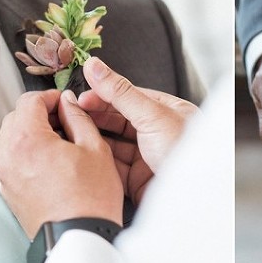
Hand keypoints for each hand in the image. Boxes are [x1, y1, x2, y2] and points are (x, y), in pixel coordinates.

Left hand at [0, 89, 123, 237]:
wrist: (79, 239)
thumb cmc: (90, 198)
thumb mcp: (94, 148)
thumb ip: (78, 118)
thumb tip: (69, 104)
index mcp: (27, 140)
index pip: (29, 101)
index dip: (50, 97)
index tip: (65, 102)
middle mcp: (8, 157)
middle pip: (16, 118)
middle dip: (39, 113)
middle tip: (65, 119)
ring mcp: (6, 176)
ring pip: (12, 139)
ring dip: (32, 133)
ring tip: (62, 143)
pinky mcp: (9, 192)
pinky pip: (14, 161)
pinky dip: (28, 153)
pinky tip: (54, 162)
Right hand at [77, 57, 198, 203]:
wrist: (191, 196)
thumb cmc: (184, 152)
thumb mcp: (152, 114)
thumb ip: (120, 91)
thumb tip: (95, 66)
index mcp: (167, 112)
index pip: (129, 97)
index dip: (103, 96)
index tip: (80, 97)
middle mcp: (157, 134)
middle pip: (119, 121)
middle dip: (95, 117)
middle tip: (70, 114)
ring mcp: (147, 157)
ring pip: (113, 145)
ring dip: (93, 139)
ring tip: (71, 134)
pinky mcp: (138, 180)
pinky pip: (113, 167)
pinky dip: (97, 161)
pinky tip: (83, 155)